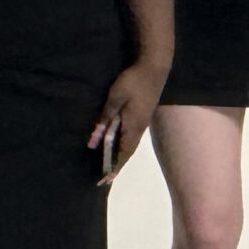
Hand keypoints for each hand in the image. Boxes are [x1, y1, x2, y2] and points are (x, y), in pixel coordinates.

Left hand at [90, 61, 163, 183]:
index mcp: (133, 126)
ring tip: (110, 166)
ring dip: (120, 157)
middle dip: (116, 166)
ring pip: (130, 145)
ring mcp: (142, 122)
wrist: (154, 68)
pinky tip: (118, 146)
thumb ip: (104, 120)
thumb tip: (93, 141)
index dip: (114, 167)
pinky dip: (123, 147)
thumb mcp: (114, 99)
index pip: (123, 153)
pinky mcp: (142, 116)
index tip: (105, 180)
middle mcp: (139, 129)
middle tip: (105, 178)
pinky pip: (131, 137)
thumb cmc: (133, 82)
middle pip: (127, 152)